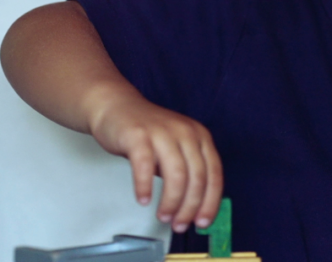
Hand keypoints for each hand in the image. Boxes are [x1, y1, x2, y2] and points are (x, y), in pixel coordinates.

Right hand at [88, 90, 223, 232]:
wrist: (117, 107)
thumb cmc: (147, 133)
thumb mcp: (177, 147)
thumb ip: (188, 170)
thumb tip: (196, 208)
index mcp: (200, 136)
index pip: (214, 174)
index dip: (210, 202)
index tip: (203, 222)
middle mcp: (185, 132)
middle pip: (196, 178)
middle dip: (189, 207)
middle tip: (179, 224)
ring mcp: (162, 132)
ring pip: (176, 175)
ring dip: (171, 202)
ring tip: (163, 215)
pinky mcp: (138, 135)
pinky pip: (144, 166)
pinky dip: (145, 187)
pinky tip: (143, 199)